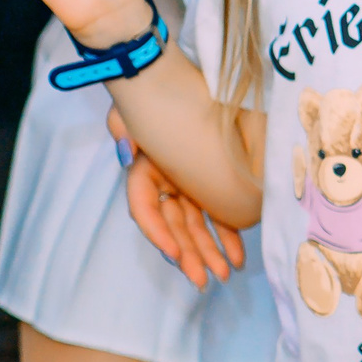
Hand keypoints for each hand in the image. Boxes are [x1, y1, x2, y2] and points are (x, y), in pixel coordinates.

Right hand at [113, 109, 244, 288]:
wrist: (185, 82)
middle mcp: (164, 182)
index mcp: (145, 168)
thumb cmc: (159, 92)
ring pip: (195, 227)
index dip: (157, 234)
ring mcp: (187, 186)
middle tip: (205, 279)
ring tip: (225, 275)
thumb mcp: (133, 107)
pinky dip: (227, 236)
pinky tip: (237, 257)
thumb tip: (127, 150)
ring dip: (210, 252)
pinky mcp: (210, 186)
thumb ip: (124, 128)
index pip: (144, 209)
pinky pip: (217, 215)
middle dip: (189, 255)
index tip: (175, 254)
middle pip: (173, 226)